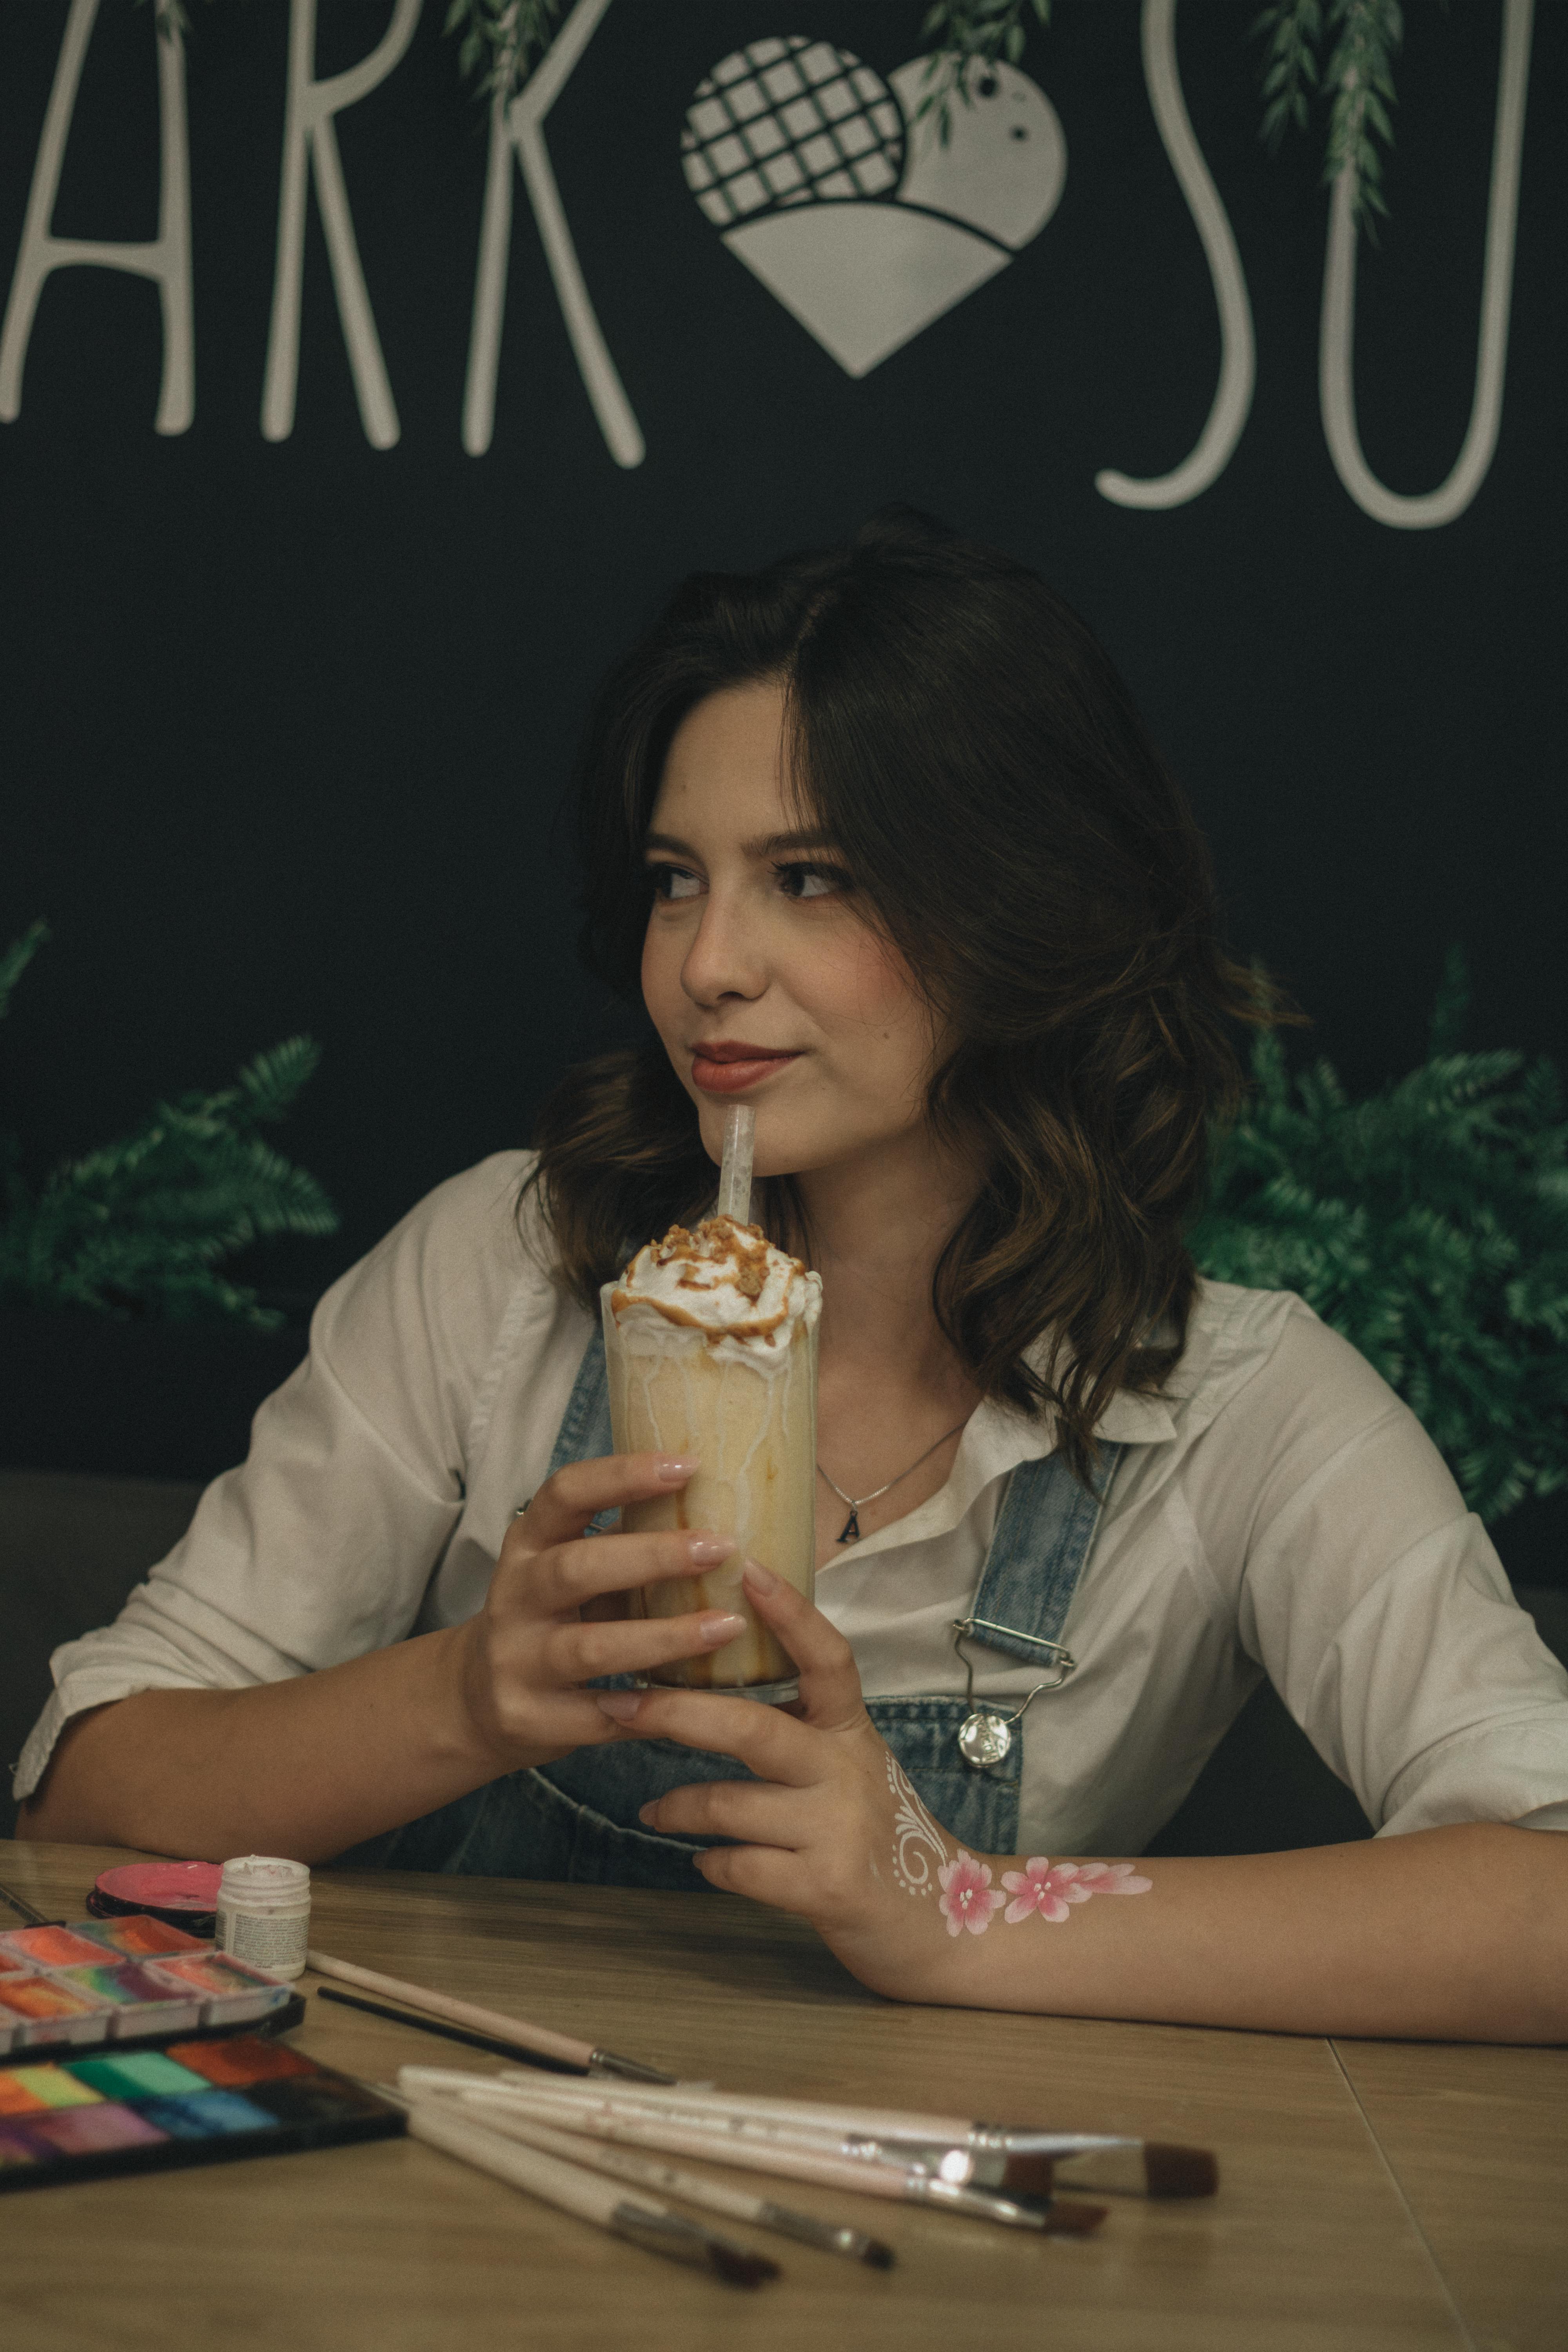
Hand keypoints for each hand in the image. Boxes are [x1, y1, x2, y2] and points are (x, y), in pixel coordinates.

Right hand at [452, 1454, 753, 1773]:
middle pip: (576, 1568)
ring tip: (728, 1626)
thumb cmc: (553, 1616)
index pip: (565, 1493)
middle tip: (720, 1548)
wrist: (478, 1697)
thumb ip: (624, 1543)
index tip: (688, 1465)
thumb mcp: (571, 1568)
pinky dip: (647, 1710)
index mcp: (529, 1543)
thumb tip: (719, 1504)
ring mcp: (516, 1659)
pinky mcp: (526, 1716)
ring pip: (592, 1648)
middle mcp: (515, 1596)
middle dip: (652, 1557)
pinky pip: (596, 1715)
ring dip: (666, 1638)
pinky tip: (695, 1705)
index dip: (622, 1475)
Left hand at [594, 1563, 958, 1998]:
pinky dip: (712, 1864)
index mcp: (852, 1730)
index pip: (828, 1658)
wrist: (938, 1921)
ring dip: (679, 1807)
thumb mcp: (847, 1764)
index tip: (748, 1567)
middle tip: (622, 1704)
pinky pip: (740, 1866)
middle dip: (678, 1714)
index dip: (791, 1613)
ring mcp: (838, 1830)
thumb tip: (715, 1677)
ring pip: (731, 1804)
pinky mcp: (825, 1888)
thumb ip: (799, 1726)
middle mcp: (847, 1770)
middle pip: (752, 1728)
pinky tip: (703, 1862)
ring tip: (653, 1812)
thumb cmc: (875, 1832)